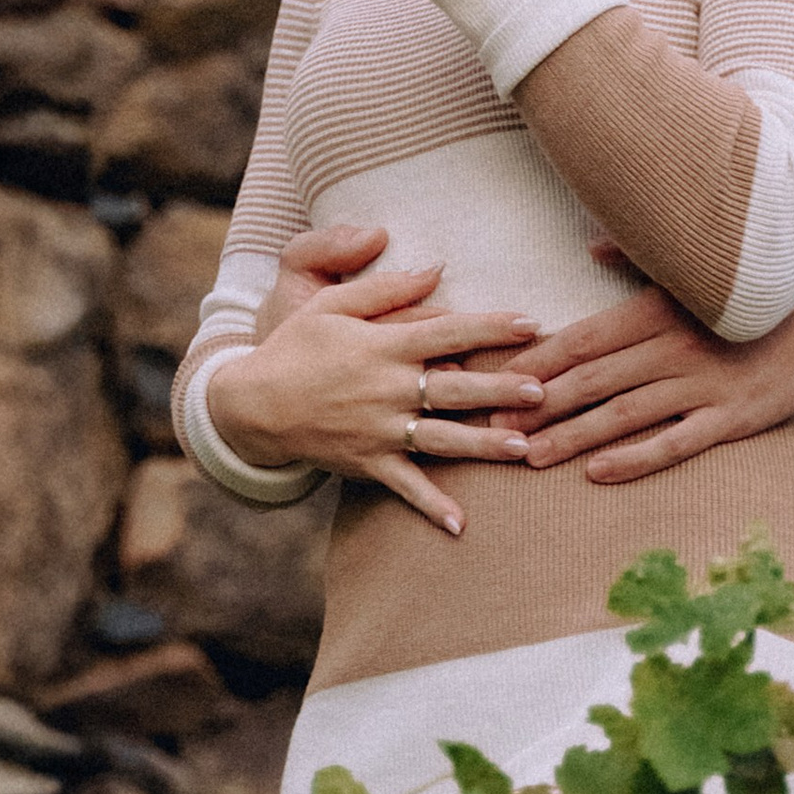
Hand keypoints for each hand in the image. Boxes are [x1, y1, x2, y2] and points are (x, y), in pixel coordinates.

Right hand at [208, 239, 548, 535]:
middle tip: (542, 391)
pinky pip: (405, 487)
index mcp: (382, 346)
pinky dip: (431, 506)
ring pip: (441, 438)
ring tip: (524, 449)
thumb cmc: (296, 346)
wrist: (250, 404)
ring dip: (483, 445)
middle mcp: (386, 389)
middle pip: (454, 388)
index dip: (490, 327)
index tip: (531, 323)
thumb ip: (386, 287)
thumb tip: (437, 268)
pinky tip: (461, 525)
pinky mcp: (367, 462)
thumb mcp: (332, 305)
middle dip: (500, 390)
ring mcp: (378, 430)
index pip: (447, 332)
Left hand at [516, 258, 793, 482]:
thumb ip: (639, 257)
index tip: (495, 379)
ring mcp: (702, 385)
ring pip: (622, 415)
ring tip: (529, 456)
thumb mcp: (699, 265)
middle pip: (590, 380)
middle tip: (492, 427)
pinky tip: (598, 474)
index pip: (582, 338)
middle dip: (537, 405)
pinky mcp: (732, 417)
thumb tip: (591, 245)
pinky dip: (634, 459)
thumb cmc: (762, 288)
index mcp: (658, 308)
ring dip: (572, 437)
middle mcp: (673, 347)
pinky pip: (674, 443)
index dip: (535, 362)